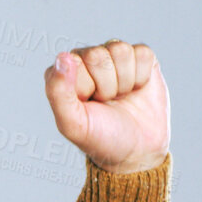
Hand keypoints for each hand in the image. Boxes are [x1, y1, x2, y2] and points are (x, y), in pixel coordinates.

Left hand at [43, 40, 169, 173]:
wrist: (137, 151)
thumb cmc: (100, 137)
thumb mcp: (73, 123)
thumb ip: (58, 92)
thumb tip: (62, 57)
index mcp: (64, 72)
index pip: (74, 62)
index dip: (87, 88)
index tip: (90, 104)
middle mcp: (86, 59)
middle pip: (99, 55)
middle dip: (107, 85)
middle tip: (107, 102)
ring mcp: (113, 57)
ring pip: (121, 51)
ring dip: (125, 81)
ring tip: (120, 97)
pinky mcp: (140, 58)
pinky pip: (142, 53)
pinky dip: (142, 76)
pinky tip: (136, 89)